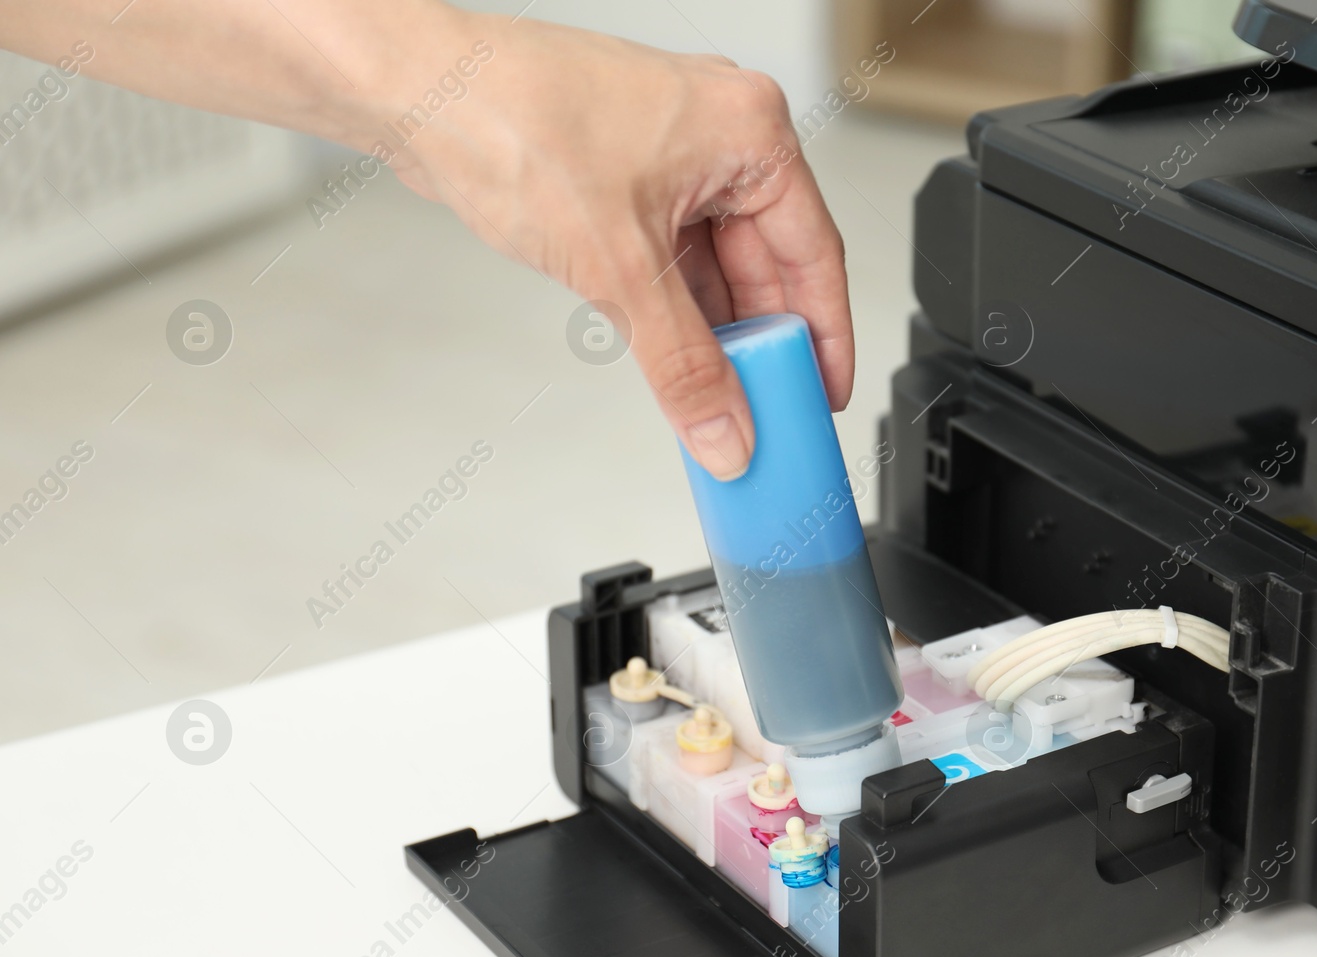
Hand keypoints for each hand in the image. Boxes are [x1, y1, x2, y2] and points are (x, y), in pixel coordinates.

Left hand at [378, 11, 854, 478]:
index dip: (825, 338)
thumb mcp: (618, 267)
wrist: (415, 90)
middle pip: (768, 262)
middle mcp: (720, 132)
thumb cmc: (510, 122)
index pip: (815, 254)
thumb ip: (682, 364)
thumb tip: (725, 429)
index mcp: (749, 130)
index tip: (824, 396)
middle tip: (768, 413)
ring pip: (716, 263)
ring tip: (721, 401)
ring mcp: (671, 151)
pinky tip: (677, 360)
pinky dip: (677, 308)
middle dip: (765, 344)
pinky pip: (674, 255)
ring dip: (716, 333)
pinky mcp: (627, 173)